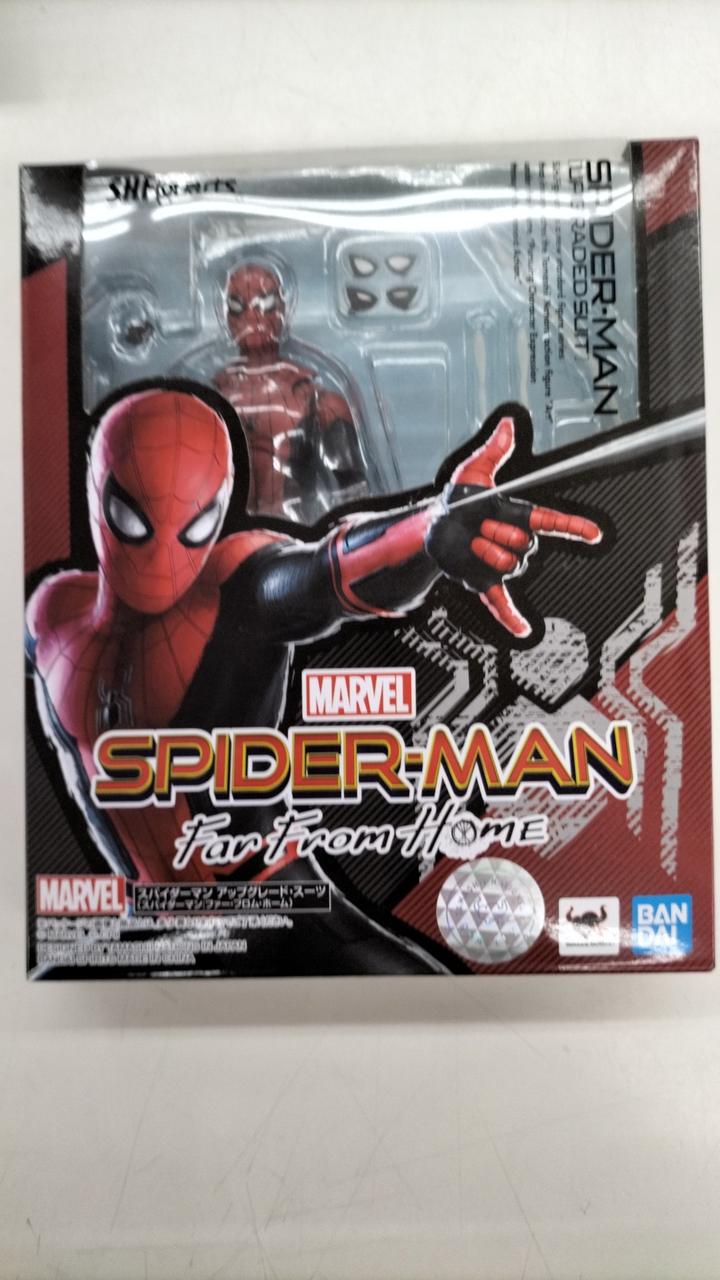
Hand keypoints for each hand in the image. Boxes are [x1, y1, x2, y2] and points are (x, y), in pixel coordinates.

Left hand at [426, 417, 601, 637]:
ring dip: (486, 552)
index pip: (552, 522)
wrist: (433, 528)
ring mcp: (501, 564)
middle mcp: (515, 542)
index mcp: (518, 517)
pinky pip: (501, 602)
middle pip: (524, 545)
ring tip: (471, 542)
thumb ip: (494, 452)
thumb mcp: (474, 473)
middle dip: (498, 533)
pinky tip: (523, 631)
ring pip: (508, 565)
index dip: (573, 526)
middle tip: (478, 524)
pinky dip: (511, 617)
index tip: (593, 533)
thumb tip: (507, 424)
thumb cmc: (458, 501)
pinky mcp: (485, 581)